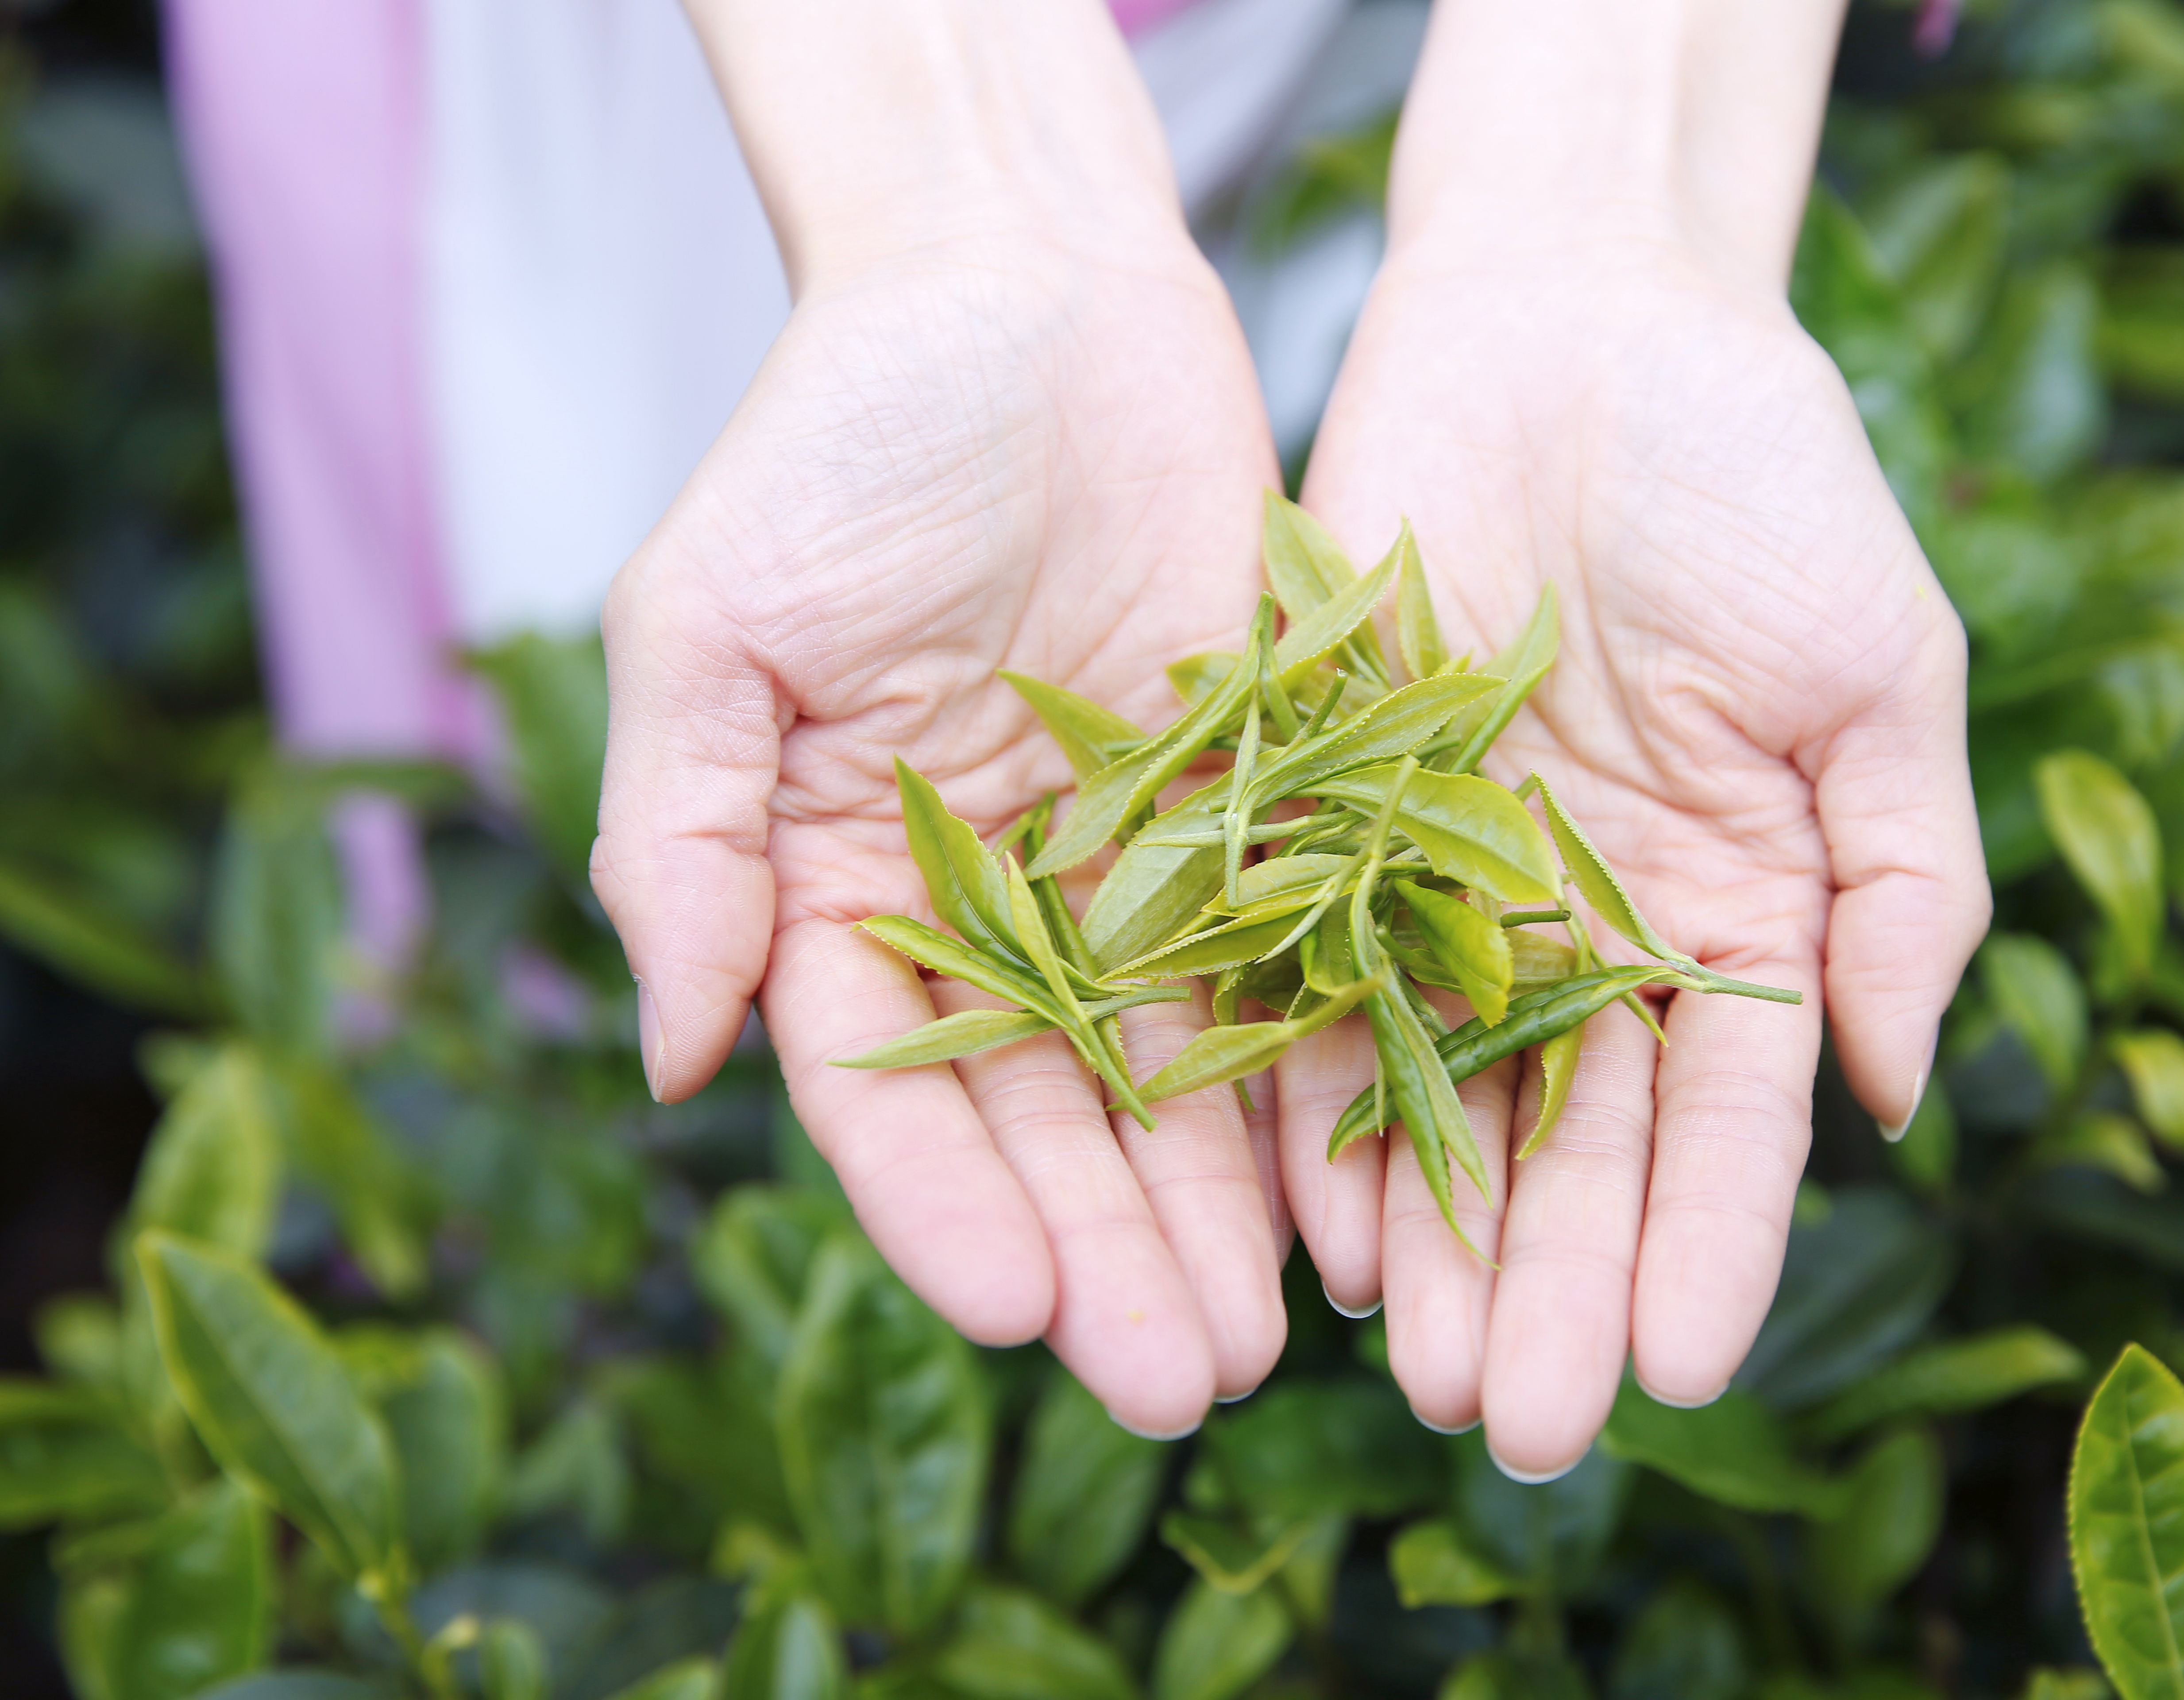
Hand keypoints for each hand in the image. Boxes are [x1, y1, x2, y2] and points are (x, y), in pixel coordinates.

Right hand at [593, 2, 1288, 1437]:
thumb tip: (670, 1058)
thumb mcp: (712, 622)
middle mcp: (982, 904)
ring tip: (1271, 1346)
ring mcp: (1117, 869)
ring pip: (1168, 1078)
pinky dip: (1309, 1082)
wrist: (1030, 293)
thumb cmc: (844, 437)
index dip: (942, 1201)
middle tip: (1177, 1385)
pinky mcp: (1246, 813)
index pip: (882, 1084)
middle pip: (1041, 1116)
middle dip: (1105, 1253)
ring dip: (1213, 1214)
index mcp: (835, 881)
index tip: (1009, 1307)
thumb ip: (680, 838)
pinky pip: (1282, 971)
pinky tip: (1354, 1199)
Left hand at [1275, 0, 1988, 1476]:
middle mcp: (1583, 923)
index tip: (1683, 1372)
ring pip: (1436, 1093)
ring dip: (1427, 1237)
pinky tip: (1303, 1220)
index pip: (1724, 1120)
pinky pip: (1311, 979)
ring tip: (1409, 1370)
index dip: (1709, 1247)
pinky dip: (1310, 1096)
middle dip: (1550, 1283)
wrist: (1579, 322)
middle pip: (1569, 1139)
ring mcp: (1448, 880)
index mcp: (1730, 906)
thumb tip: (1907, 1096)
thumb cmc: (1760, 481)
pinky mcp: (1326, 814)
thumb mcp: (1880, 672)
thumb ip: (1898, 883)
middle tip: (1517, 1428)